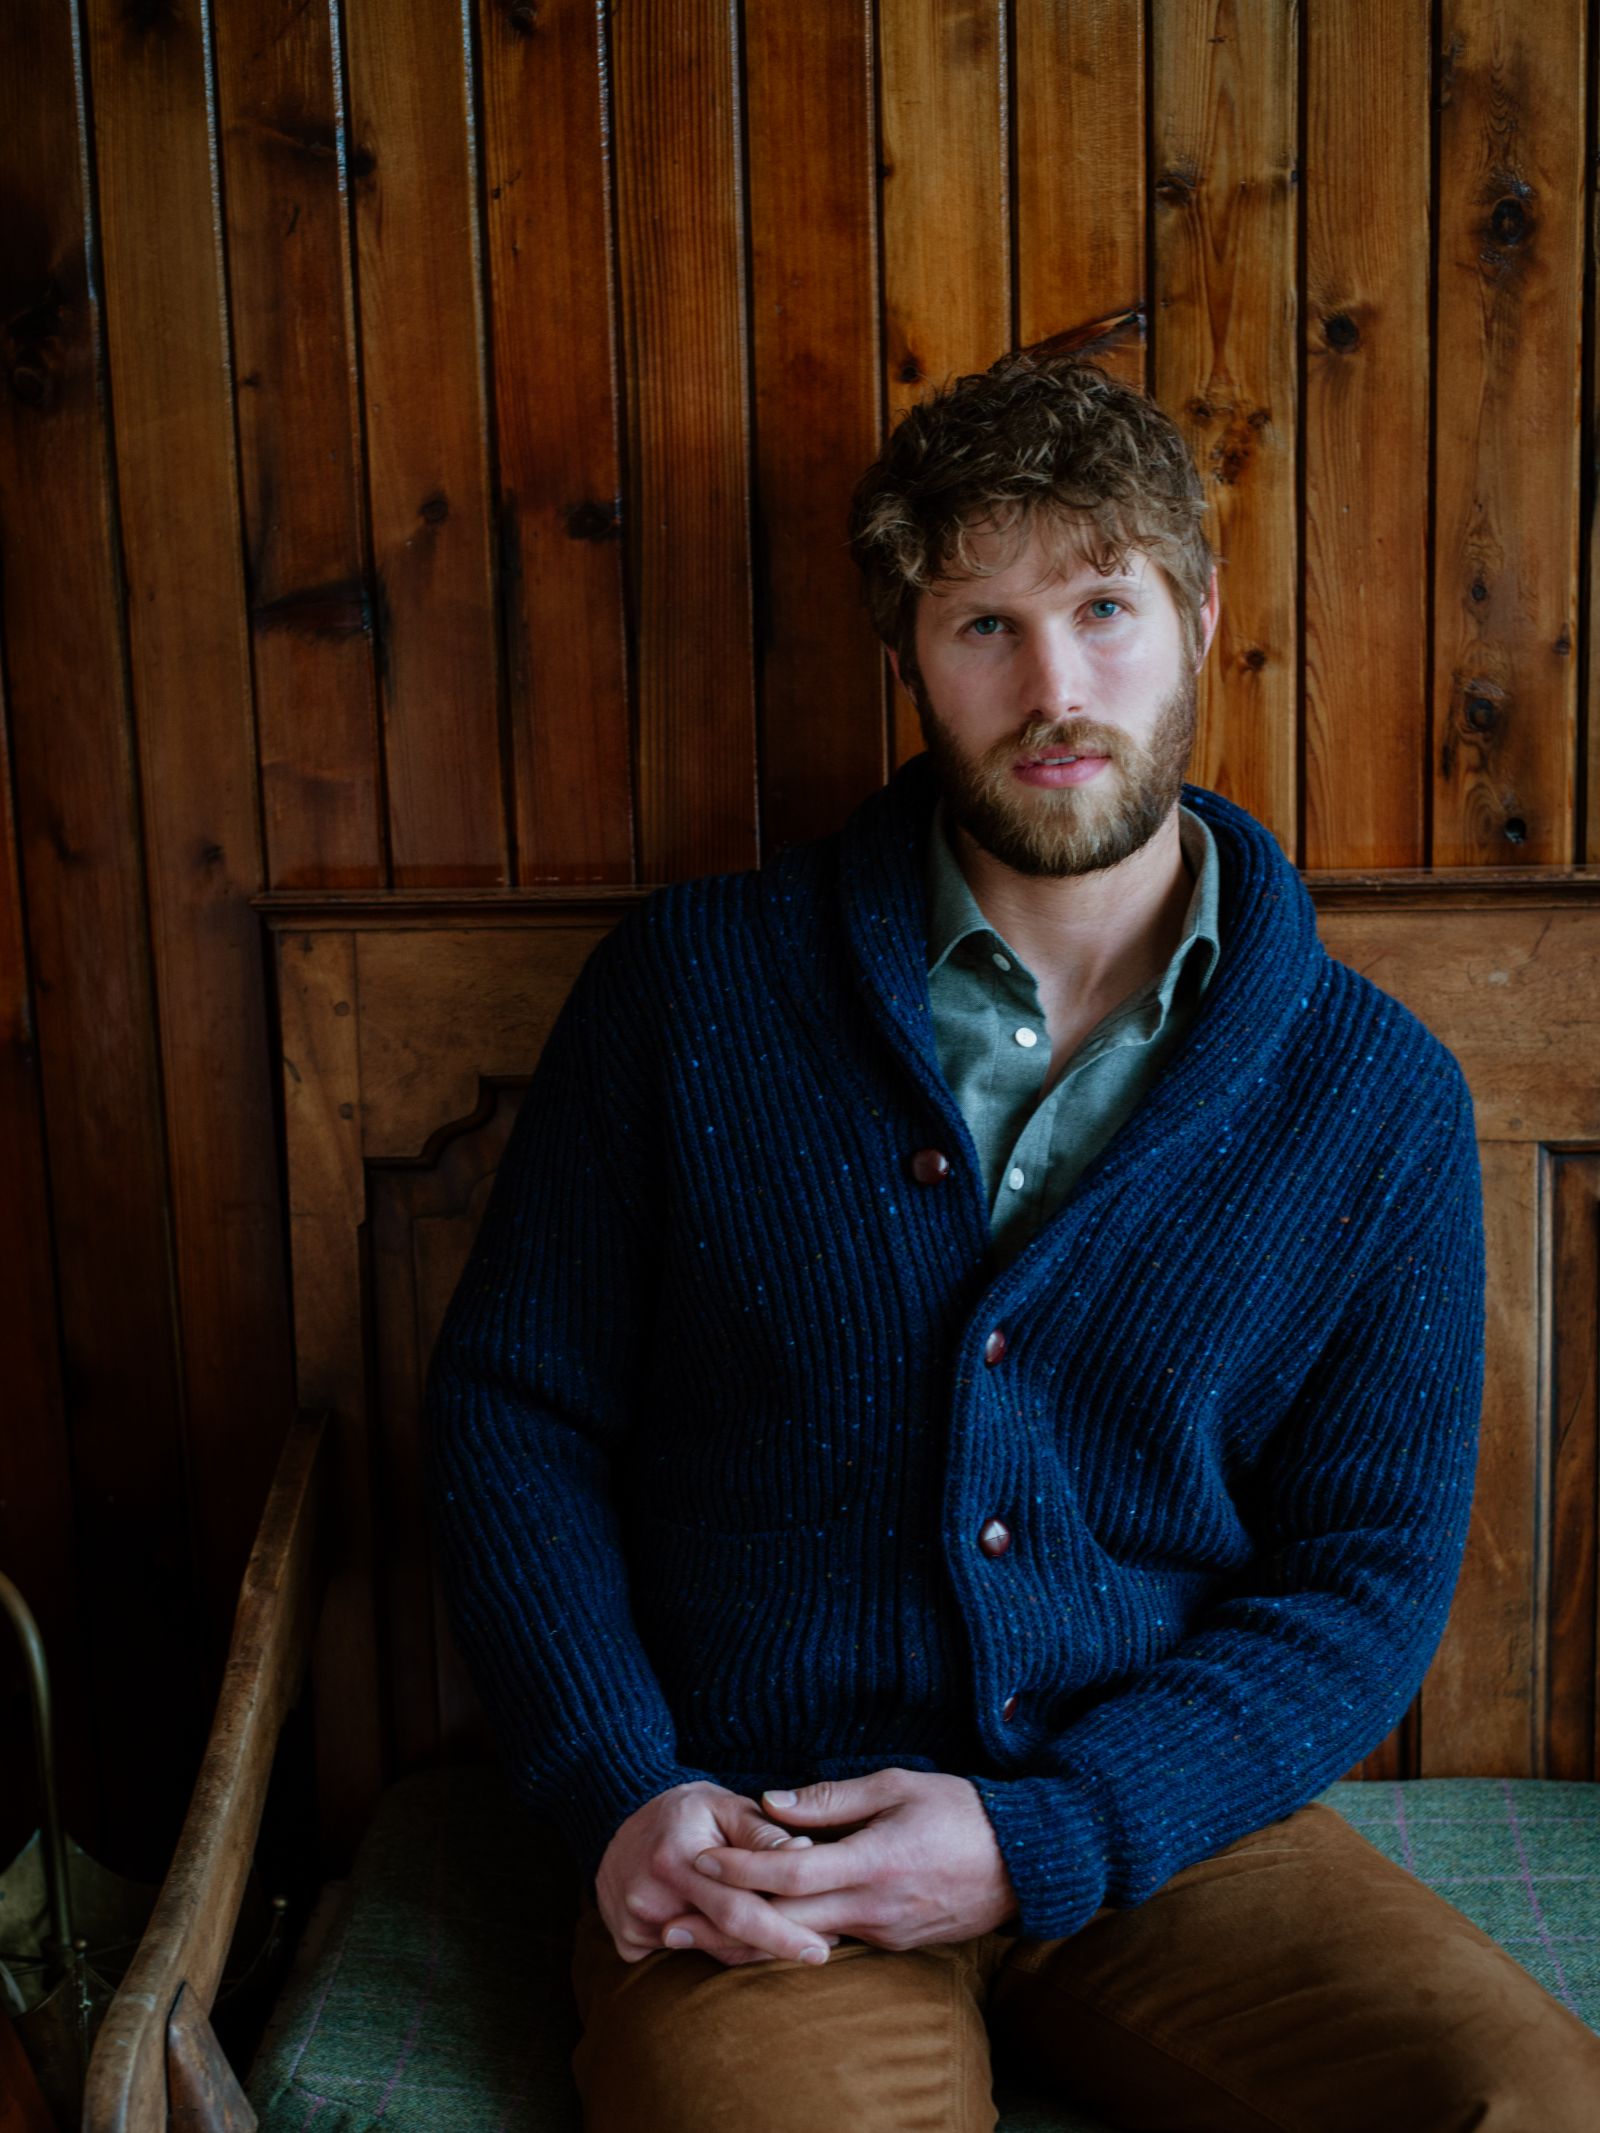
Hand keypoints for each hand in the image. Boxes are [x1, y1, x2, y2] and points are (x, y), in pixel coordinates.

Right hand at [595, 1781, 834, 1966]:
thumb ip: (762, 1834)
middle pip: (726, 1939)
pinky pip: (681, 1958)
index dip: (784, 1930)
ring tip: (792, 1937)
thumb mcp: (724, 1806)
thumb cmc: (685, 1811)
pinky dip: (713, 1949)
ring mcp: (634, 1924)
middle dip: (778, 1947)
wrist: (619, 1817)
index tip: (825, 1942)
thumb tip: (805, 1853)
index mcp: (676, 1859)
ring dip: (752, 1949)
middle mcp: (651, 1897)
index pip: (740, 1908)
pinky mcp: (625, 1941)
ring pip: (708, 1952)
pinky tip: (740, 1937)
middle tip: (822, 1949)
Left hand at [687, 1768, 1018, 1950]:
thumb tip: (771, 1801)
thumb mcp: (897, 1785)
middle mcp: (872, 1908)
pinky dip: (794, 1939)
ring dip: (752, 1939)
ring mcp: (883, 1933)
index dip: (739, 1869)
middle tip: (670, 1924)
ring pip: (804, 1943)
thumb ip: (832, 1797)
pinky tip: (766, 1931)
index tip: (696, 1862)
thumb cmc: (961, 1811)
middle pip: (782, 1927)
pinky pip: (834, 1943)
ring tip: (700, 1934)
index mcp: (871, 1862)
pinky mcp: (894, 1944)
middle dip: (724, 1927)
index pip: (789, 1874)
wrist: (1025, 1864)